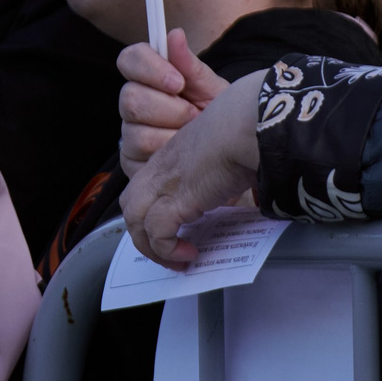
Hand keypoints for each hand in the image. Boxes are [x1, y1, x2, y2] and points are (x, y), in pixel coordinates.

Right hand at [117, 30, 228, 173]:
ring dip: (171, 134)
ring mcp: (130, 132)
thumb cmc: (216, 117)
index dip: (149, 68)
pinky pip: (139, 155)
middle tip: (194, 115)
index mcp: (149, 77)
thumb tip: (174, 34)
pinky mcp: (130, 160)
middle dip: (169, 109)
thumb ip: (191, 66)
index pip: (129, 59)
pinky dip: (166, 154)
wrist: (225, 155)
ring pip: (135, 130)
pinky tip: (181, 153)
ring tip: (192, 136)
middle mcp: (133, 102)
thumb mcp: (211, 90)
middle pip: (129, 97)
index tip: (178, 82)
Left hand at [120, 68, 265, 265]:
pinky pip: (158, 233)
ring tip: (178, 259)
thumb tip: (251, 185)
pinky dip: (169, 249)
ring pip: (135, 221)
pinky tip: (190, 252)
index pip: (145, 185)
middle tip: (168, 250)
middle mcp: (163, 168)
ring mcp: (166, 182)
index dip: (152, 210)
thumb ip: (228, 165)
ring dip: (153, 247)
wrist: (251, 121)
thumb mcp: (230, 147)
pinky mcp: (177, 198)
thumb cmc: (249, 124)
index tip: (173, 228)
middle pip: (131, 203)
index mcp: (174, 154)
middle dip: (144, 233)